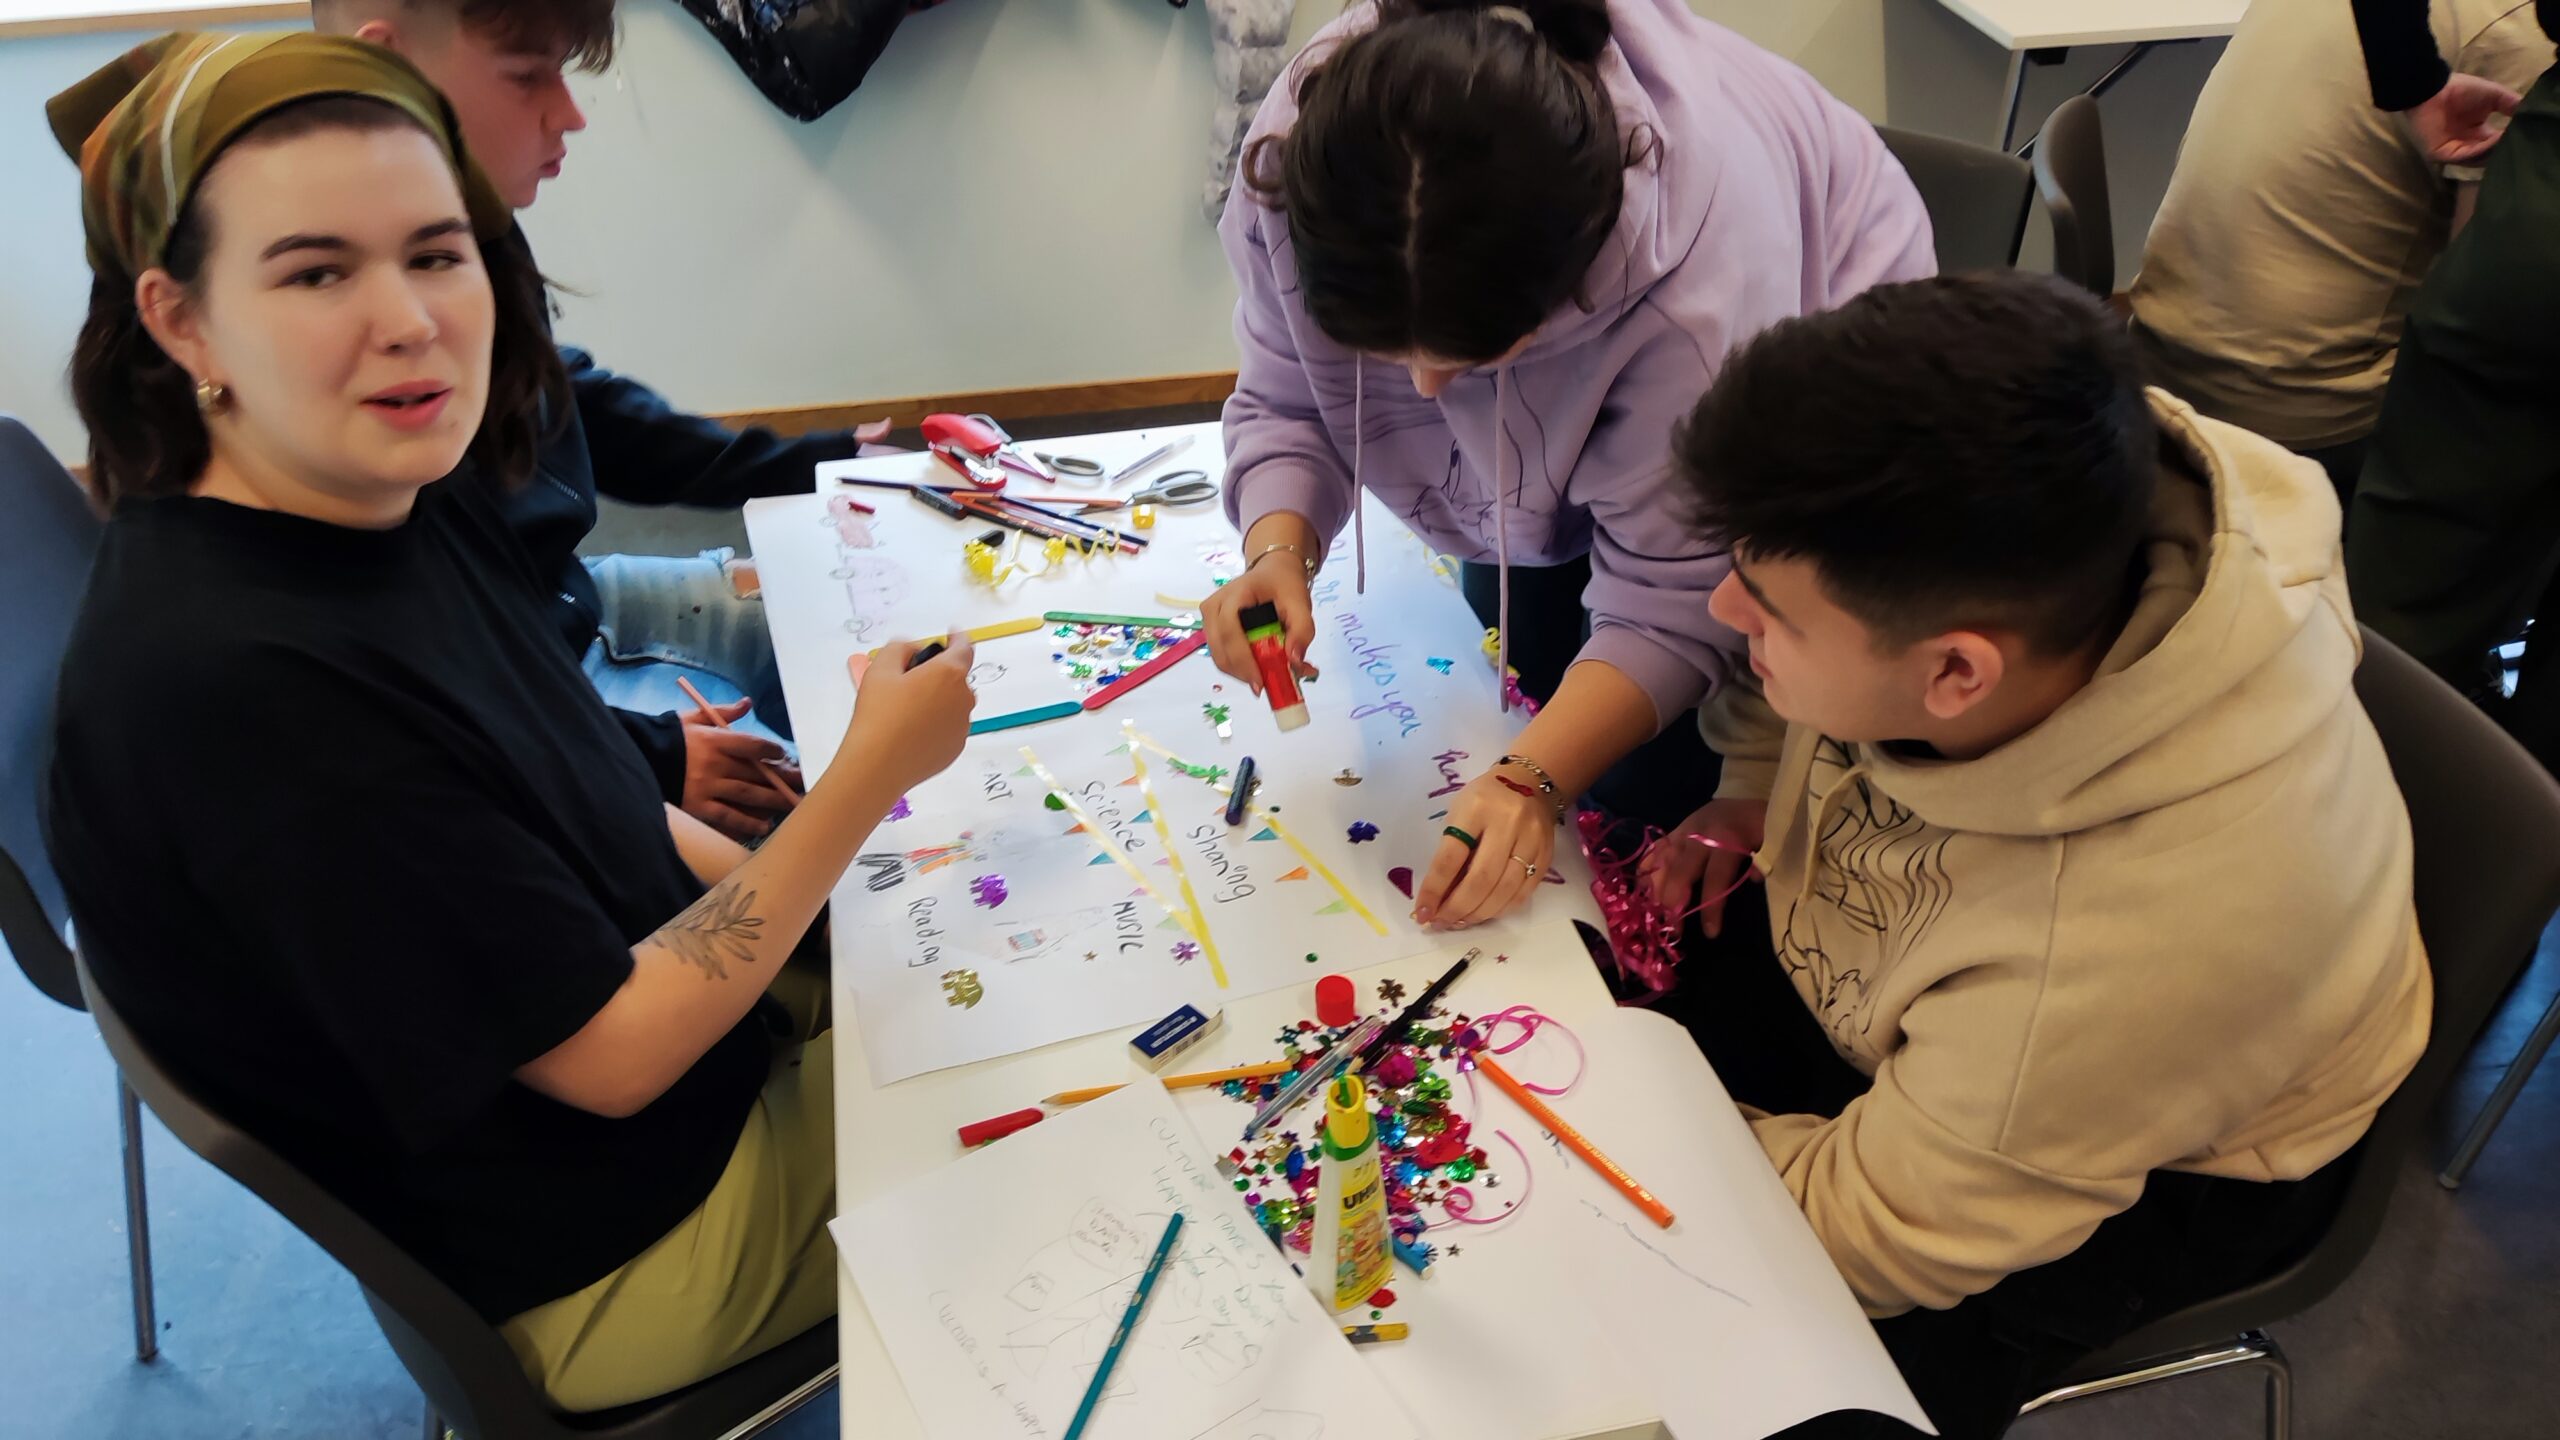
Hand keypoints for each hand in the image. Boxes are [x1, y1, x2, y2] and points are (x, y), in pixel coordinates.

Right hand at [680, 698, 804, 840]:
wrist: (636, 758)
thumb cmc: (667, 737)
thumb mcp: (692, 718)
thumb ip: (722, 712)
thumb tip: (747, 703)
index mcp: (713, 740)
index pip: (751, 744)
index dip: (772, 750)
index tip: (784, 755)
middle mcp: (713, 763)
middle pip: (756, 772)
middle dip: (782, 778)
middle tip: (803, 783)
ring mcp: (706, 787)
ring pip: (747, 794)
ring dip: (772, 800)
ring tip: (792, 805)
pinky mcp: (697, 806)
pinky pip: (727, 816)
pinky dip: (747, 822)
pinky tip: (764, 826)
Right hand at [846, 631, 978, 792]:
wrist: (878, 766)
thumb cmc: (878, 715)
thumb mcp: (880, 668)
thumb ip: (899, 647)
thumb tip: (913, 649)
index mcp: (949, 674)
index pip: (964, 647)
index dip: (957, 637)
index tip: (952, 633)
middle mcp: (964, 699)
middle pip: (956, 677)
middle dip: (938, 674)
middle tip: (908, 682)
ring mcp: (962, 726)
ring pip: (953, 703)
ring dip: (937, 699)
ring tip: (906, 711)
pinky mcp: (956, 748)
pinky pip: (949, 727)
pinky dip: (936, 723)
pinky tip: (911, 732)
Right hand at [1201, 553, 1318, 694]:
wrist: (1273, 572)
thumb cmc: (1285, 585)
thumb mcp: (1301, 603)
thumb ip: (1302, 631)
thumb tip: (1294, 662)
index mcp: (1234, 594)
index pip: (1231, 631)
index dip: (1243, 660)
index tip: (1260, 683)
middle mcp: (1213, 606)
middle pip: (1221, 650)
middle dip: (1244, 672)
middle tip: (1270, 685)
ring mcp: (1209, 618)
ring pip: (1220, 658)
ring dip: (1243, 672)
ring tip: (1269, 674)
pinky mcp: (1211, 629)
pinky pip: (1223, 656)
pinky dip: (1241, 667)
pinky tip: (1259, 667)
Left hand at [1412, 771, 1555, 928]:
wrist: (1529, 784)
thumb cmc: (1484, 800)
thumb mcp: (1459, 813)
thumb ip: (1450, 851)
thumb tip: (1438, 897)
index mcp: (1476, 808)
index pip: (1451, 857)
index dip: (1434, 889)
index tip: (1422, 911)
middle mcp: (1508, 823)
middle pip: (1481, 878)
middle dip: (1457, 908)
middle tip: (1441, 922)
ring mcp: (1532, 840)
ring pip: (1505, 890)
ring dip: (1478, 914)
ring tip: (1460, 922)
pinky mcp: (1547, 856)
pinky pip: (1523, 893)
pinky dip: (1501, 909)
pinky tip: (1485, 913)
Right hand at [1636, 798, 1765, 938]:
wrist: (1751, 793)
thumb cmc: (1763, 823)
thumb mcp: (1771, 841)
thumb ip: (1763, 862)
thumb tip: (1753, 881)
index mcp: (1726, 838)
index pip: (1715, 878)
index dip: (1711, 908)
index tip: (1710, 933)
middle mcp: (1700, 834)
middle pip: (1680, 872)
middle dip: (1674, 904)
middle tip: (1674, 930)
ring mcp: (1686, 829)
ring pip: (1664, 860)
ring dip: (1656, 888)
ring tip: (1655, 913)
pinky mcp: (1678, 827)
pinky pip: (1658, 847)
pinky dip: (1648, 865)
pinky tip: (1641, 885)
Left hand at [2408, 72, 2522, 164]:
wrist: (2434, 88)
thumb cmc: (2460, 90)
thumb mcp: (2494, 96)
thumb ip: (2512, 105)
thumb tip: (2530, 115)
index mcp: (2479, 134)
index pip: (2497, 144)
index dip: (2511, 141)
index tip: (2529, 136)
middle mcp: (2468, 145)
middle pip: (2490, 155)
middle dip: (2505, 149)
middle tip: (2524, 144)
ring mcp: (2455, 152)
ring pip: (2480, 158)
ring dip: (2497, 149)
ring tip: (2512, 139)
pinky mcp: (2443, 154)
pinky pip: (2467, 155)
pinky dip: (2483, 149)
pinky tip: (2497, 139)